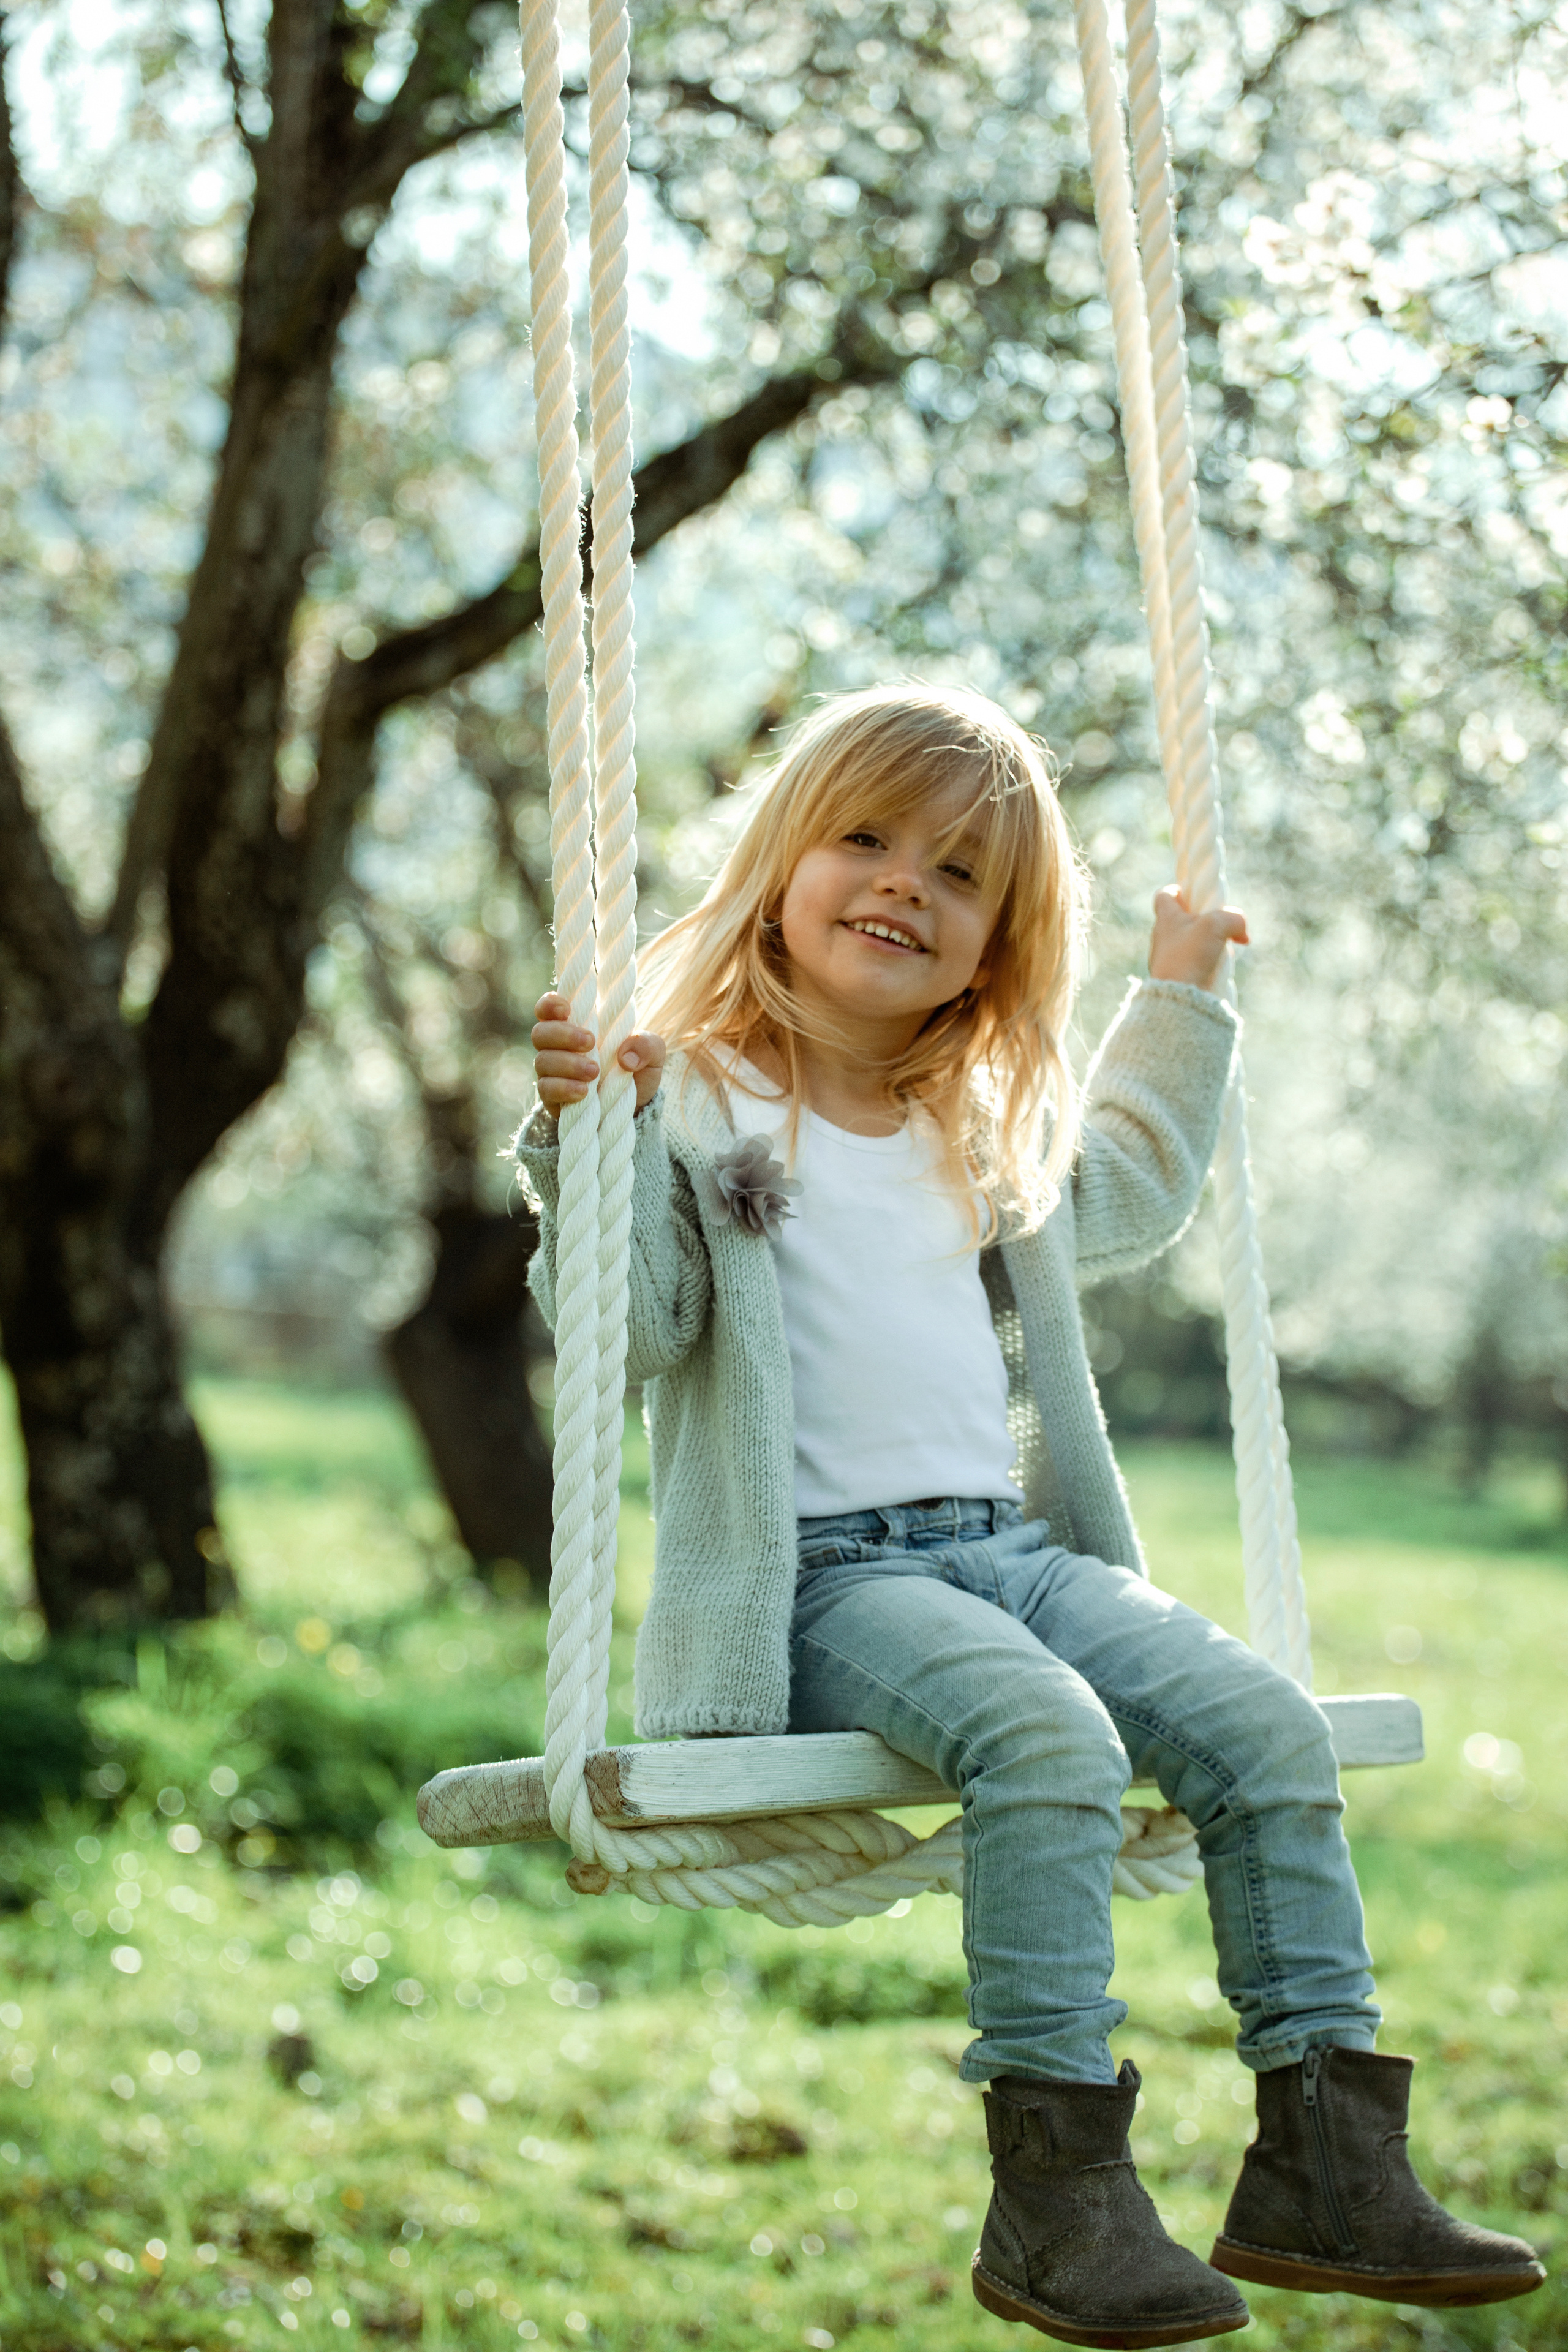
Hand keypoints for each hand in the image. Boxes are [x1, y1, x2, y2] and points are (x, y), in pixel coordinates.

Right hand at [530, 991, 666, 1117]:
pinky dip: (564, 1088)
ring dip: (567, 1064)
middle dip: (563, 1035)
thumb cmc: (637, 1068)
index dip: (550, 1004)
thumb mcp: (653, 1054)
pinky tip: (583, 1092)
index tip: (567, 1009)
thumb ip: (647, 1045)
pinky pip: (546, 1089)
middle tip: (590, 1042)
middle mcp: (558, 1045)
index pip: (548, 1008)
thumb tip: (626, 1056)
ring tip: (594, 1072)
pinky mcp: (552, 1096)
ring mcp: (552, 1071)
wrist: (635, 1108)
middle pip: (540, 1032)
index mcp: (576, 1024)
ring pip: (542, 1060)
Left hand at [1147, 884, 1248, 991]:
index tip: (1195, 896)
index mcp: (1166, 918)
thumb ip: (1233, 918)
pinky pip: (1195, 963)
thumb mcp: (1217, 925)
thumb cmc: (1191, 955)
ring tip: (1225, 951)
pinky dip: (1209, 962)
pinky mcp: (1177, 976)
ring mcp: (1168, 958)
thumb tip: (1241, 931)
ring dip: (1211, 944)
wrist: (1179, 998)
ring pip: (1192, 942)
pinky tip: (1220, 969)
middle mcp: (1163, 937)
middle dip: (1207, 921)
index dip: (1179, 890)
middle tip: (1224, 928)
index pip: (1164, 895)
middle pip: (1184, 919)